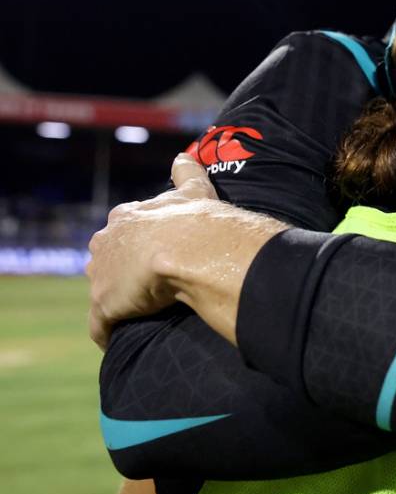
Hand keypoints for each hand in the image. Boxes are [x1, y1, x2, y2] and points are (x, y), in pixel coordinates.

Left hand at [87, 154, 220, 349]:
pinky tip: (123, 337)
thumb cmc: (196, 220)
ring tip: (141, 312)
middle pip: (106, 259)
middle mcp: (105, 243)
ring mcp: (101, 276)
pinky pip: (100, 326)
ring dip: (116, 301)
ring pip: (102, 290)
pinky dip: (109, 332)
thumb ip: (186, 173)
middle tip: (150, 283)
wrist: (192, 249)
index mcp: (125, 218)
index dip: (139, 243)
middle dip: (120, 271)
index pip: (124, 231)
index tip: (157, 253)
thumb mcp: (194, 190)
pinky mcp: (104, 306)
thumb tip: (183, 156)